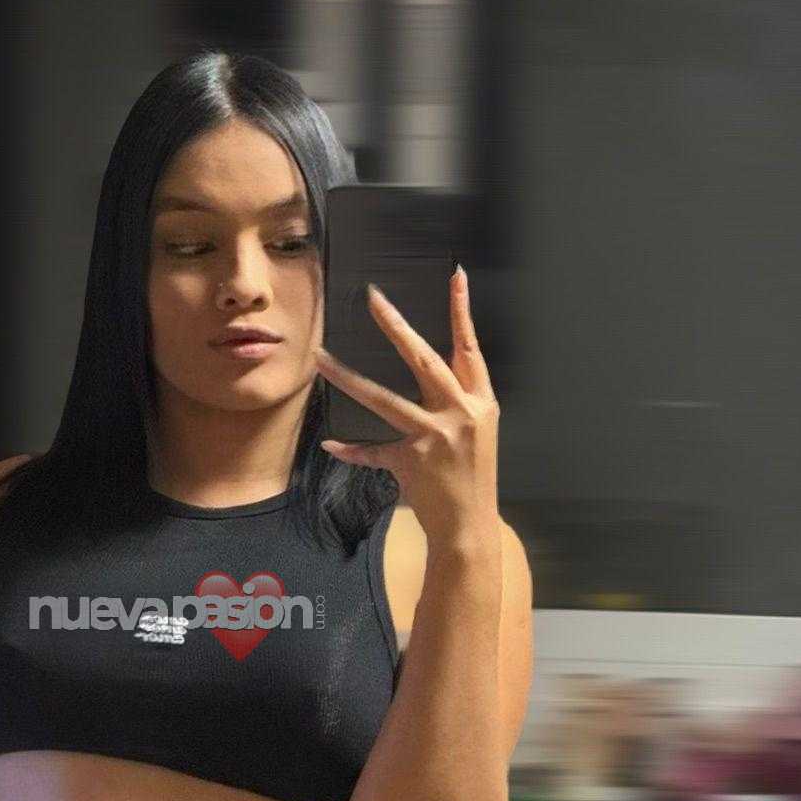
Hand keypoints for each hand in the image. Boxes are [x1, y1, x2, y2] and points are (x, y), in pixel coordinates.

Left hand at [314, 264, 499, 541]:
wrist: (470, 525)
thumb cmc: (472, 474)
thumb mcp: (476, 431)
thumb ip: (456, 399)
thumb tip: (427, 367)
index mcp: (480, 402)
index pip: (469, 347)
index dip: (463, 311)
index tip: (455, 276)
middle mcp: (460, 413)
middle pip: (423, 360)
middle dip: (396, 327)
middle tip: (372, 298)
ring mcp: (435, 437)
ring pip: (383, 400)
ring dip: (347, 379)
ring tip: (321, 360)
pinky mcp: (411, 462)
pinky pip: (372, 451)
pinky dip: (352, 449)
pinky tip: (331, 443)